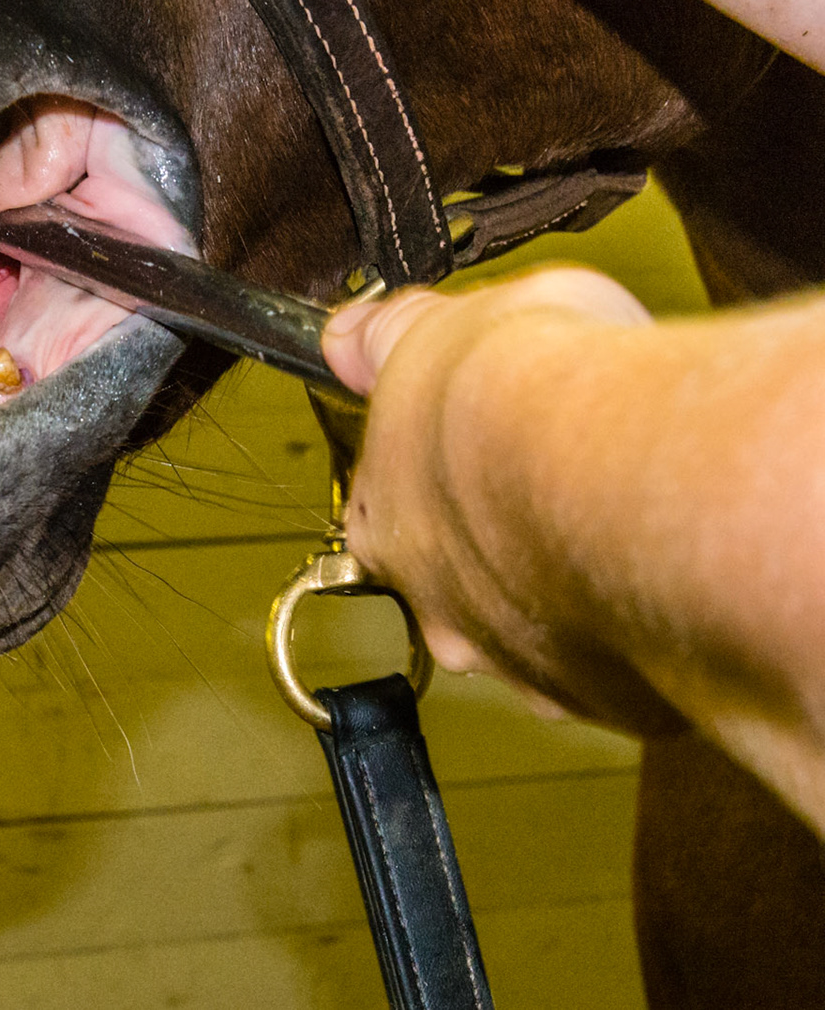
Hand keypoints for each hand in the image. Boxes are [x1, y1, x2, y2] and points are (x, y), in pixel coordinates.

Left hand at [322, 267, 686, 731]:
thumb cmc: (534, 394)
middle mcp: (439, 608)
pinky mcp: (612, 699)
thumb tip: (353, 338)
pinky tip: (671, 569)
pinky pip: (627, 664)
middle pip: (466, 579)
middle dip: (513, 537)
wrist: (632, 459)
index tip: (487, 438)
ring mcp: (524, 663)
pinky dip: (649, 625)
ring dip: (582, 584)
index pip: (395, 503)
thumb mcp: (442, 324)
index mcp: (384, 520)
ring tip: (629, 520)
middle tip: (566, 480)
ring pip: (549, 628)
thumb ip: (394, 341)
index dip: (444, 467)